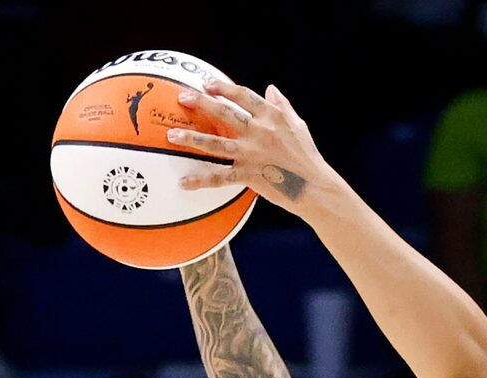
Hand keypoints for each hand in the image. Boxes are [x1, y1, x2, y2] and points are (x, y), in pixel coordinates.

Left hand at [167, 77, 332, 217]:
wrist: (314, 187)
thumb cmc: (307, 156)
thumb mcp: (298, 125)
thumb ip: (282, 106)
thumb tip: (270, 88)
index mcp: (272, 116)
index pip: (243, 96)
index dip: (224, 88)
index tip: (207, 82)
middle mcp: (259, 132)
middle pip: (225, 113)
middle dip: (202, 103)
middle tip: (182, 97)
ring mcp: (253, 154)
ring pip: (217, 144)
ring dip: (192, 138)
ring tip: (171, 135)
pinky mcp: (250, 176)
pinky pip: (220, 178)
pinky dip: (201, 181)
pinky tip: (184, 183)